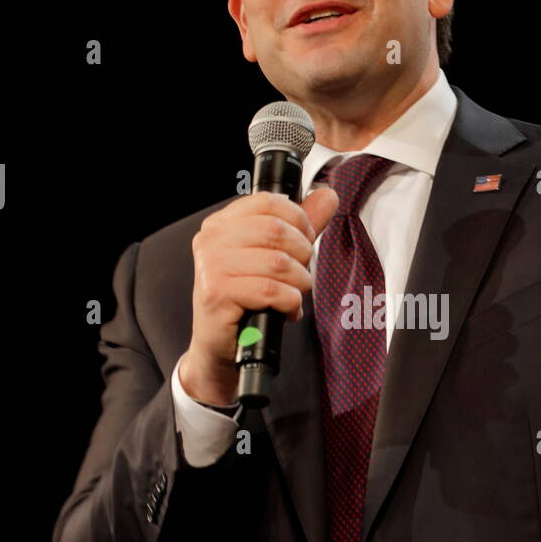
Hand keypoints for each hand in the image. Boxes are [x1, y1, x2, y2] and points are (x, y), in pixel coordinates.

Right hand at [180, 185, 339, 404]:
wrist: (220, 346)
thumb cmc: (246, 300)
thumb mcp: (274, 256)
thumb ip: (301, 225)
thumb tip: (328, 195)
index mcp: (221, 223)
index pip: (269, 201)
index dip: (298, 220)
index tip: (304, 240)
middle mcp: (211, 239)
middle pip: (277, 231)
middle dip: (302, 255)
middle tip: (300, 275)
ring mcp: (211, 266)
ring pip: (278, 262)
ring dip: (299, 282)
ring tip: (293, 294)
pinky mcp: (217, 294)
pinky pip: (270, 290)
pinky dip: (289, 302)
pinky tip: (286, 309)